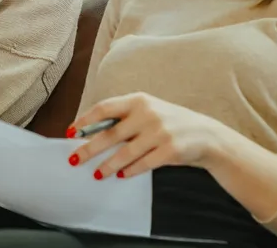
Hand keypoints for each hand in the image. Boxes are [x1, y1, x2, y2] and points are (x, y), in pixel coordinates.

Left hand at [68, 92, 228, 179]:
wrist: (206, 135)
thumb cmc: (169, 122)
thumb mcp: (148, 111)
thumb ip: (124, 117)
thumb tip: (90, 132)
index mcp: (138, 100)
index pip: (104, 108)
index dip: (85, 120)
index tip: (70, 132)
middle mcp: (148, 114)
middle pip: (110, 133)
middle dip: (89, 149)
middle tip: (74, 160)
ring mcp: (160, 132)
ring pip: (125, 152)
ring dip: (109, 165)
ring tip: (97, 174)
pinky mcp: (170, 150)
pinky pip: (144, 164)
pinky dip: (130, 171)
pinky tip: (121, 176)